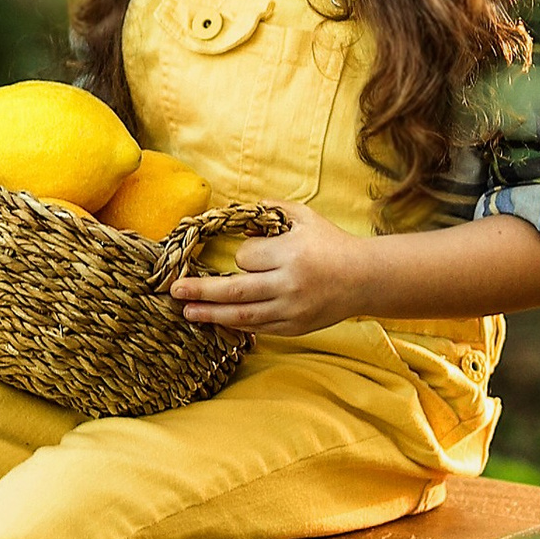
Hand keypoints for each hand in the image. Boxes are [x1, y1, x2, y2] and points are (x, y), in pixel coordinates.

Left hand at [170, 201, 372, 339]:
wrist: (364, 279)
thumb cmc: (331, 243)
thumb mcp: (304, 217)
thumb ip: (270, 210)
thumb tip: (236, 217)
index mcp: (291, 255)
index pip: (247, 258)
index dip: (244, 255)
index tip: (251, 255)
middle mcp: (289, 285)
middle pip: (236, 291)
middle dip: (202, 292)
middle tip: (175, 291)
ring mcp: (292, 310)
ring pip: (243, 315)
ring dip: (211, 314)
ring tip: (187, 311)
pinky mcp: (294, 327)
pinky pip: (258, 328)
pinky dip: (236, 325)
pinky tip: (217, 321)